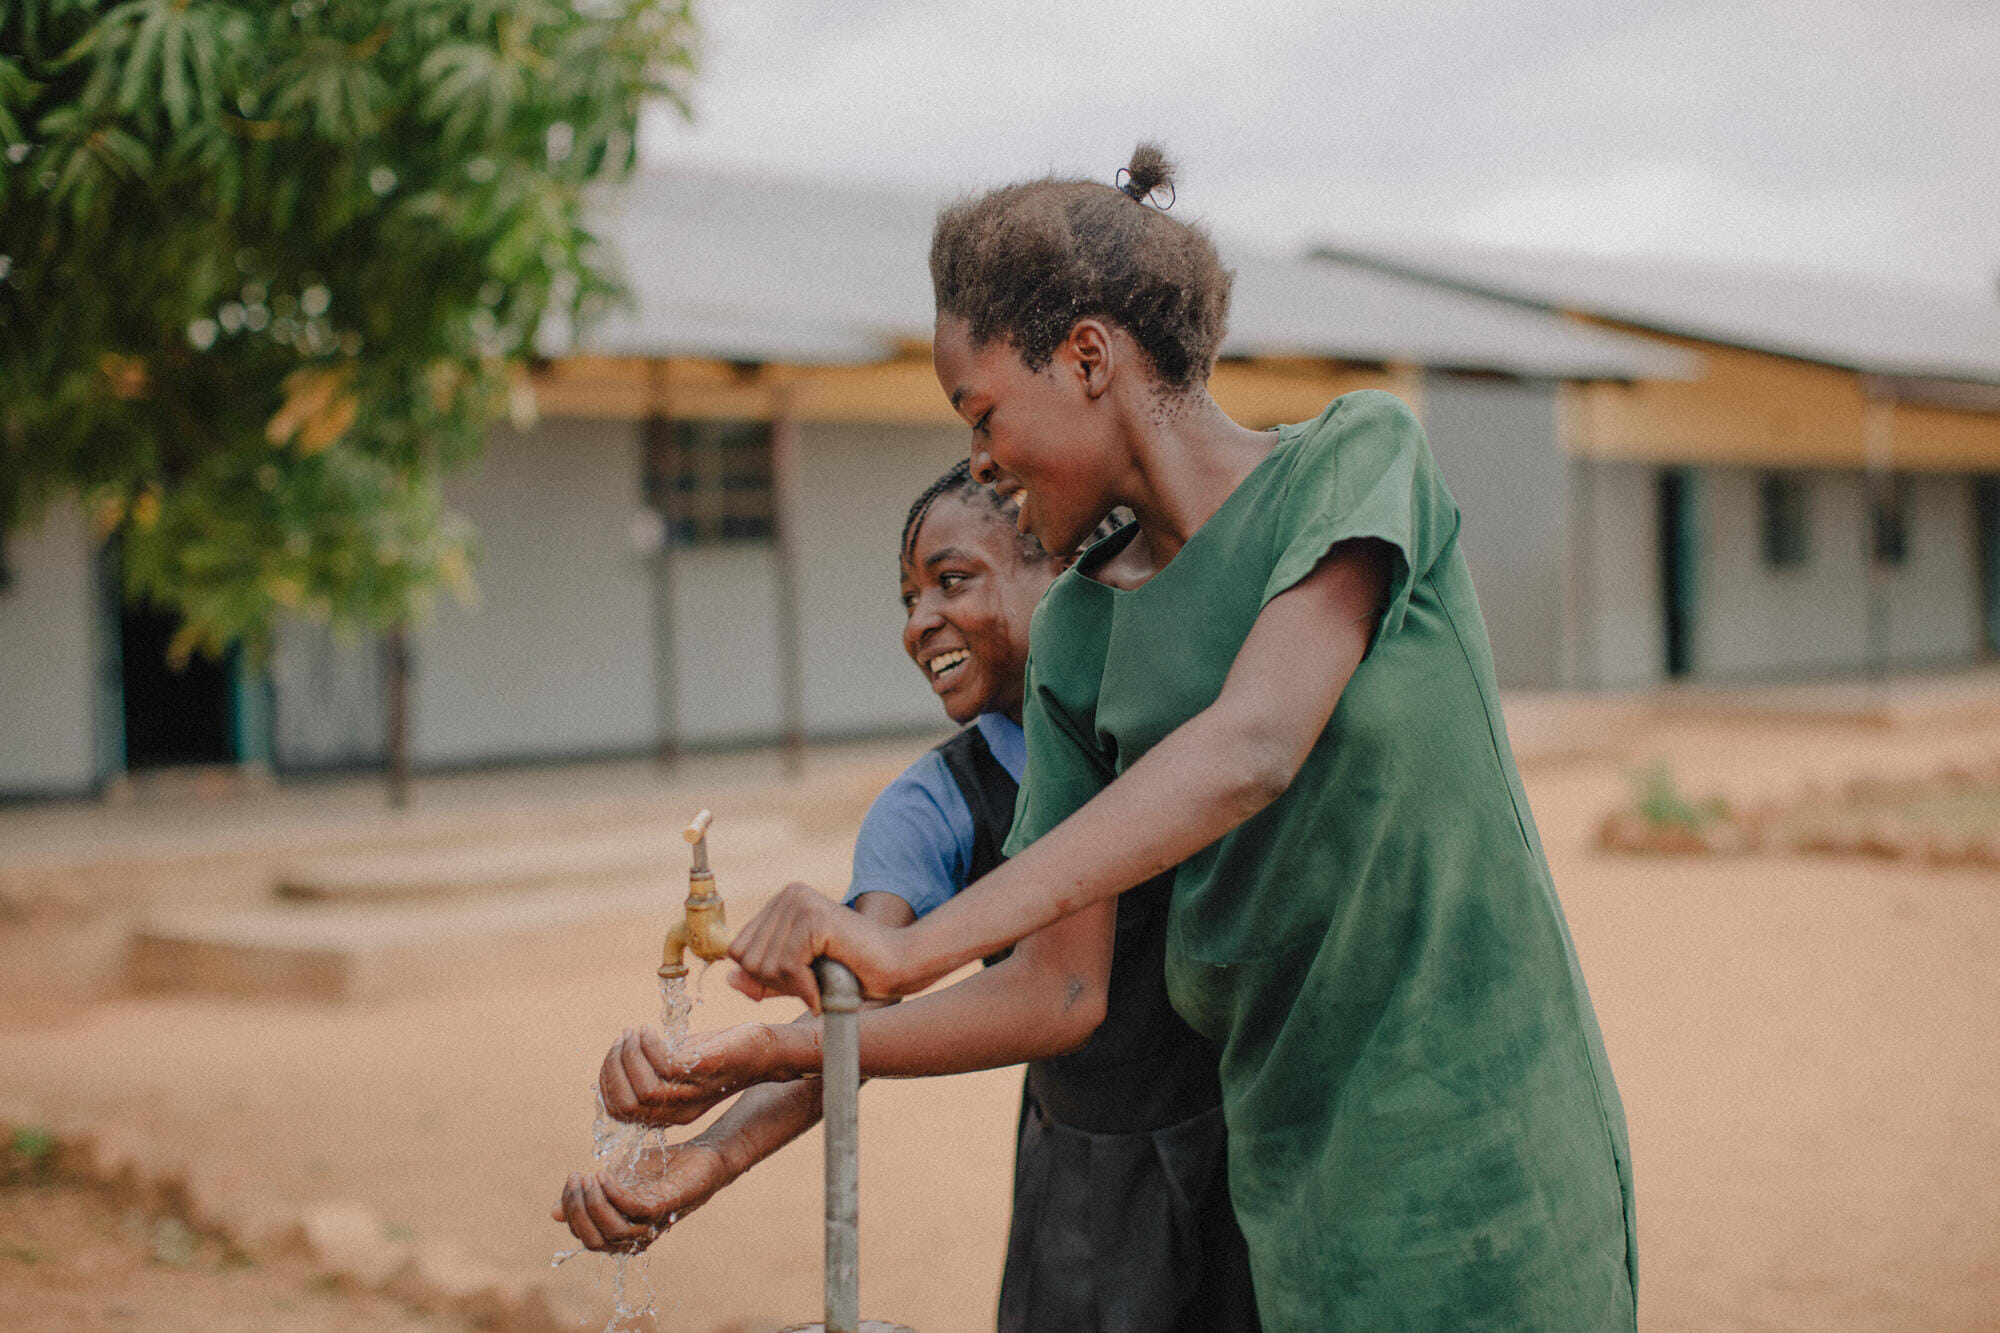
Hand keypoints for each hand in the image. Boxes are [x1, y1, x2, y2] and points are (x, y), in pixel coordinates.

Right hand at [550, 1139, 732, 1252]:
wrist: (702, 1157)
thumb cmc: (660, 1171)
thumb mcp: (617, 1181)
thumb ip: (590, 1197)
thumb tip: (554, 1213)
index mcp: (622, 1233)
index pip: (586, 1236)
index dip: (572, 1210)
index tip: (571, 1179)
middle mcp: (636, 1236)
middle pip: (594, 1241)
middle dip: (578, 1210)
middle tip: (576, 1177)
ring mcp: (652, 1225)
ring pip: (613, 1231)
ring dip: (594, 1202)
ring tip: (591, 1175)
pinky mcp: (666, 1208)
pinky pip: (633, 1210)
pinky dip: (614, 1193)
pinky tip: (606, 1174)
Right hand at [598, 1023, 795, 1126]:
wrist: (763, 1051)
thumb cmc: (716, 1054)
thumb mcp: (679, 1066)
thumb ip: (651, 1068)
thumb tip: (618, 1054)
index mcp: (668, 1113)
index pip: (620, 1111)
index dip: (607, 1081)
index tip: (613, 1052)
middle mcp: (678, 1110)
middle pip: (627, 1105)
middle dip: (614, 1069)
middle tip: (622, 1040)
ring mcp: (692, 1093)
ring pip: (644, 1089)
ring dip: (631, 1055)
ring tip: (636, 1032)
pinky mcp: (705, 1071)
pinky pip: (666, 1067)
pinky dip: (650, 1046)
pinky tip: (651, 1031)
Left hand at [727, 882, 931, 1009]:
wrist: (899, 968)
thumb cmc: (852, 974)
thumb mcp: (798, 980)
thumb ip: (764, 980)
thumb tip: (728, 978)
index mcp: (782, 902)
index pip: (738, 950)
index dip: (763, 978)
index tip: (799, 982)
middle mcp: (789, 894)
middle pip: (747, 959)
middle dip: (777, 984)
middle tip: (813, 985)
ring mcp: (801, 903)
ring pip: (764, 965)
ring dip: (793, 988)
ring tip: (822, 983)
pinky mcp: (815, 918)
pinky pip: (787, 967)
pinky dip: (805, 988)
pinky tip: (824, 988)